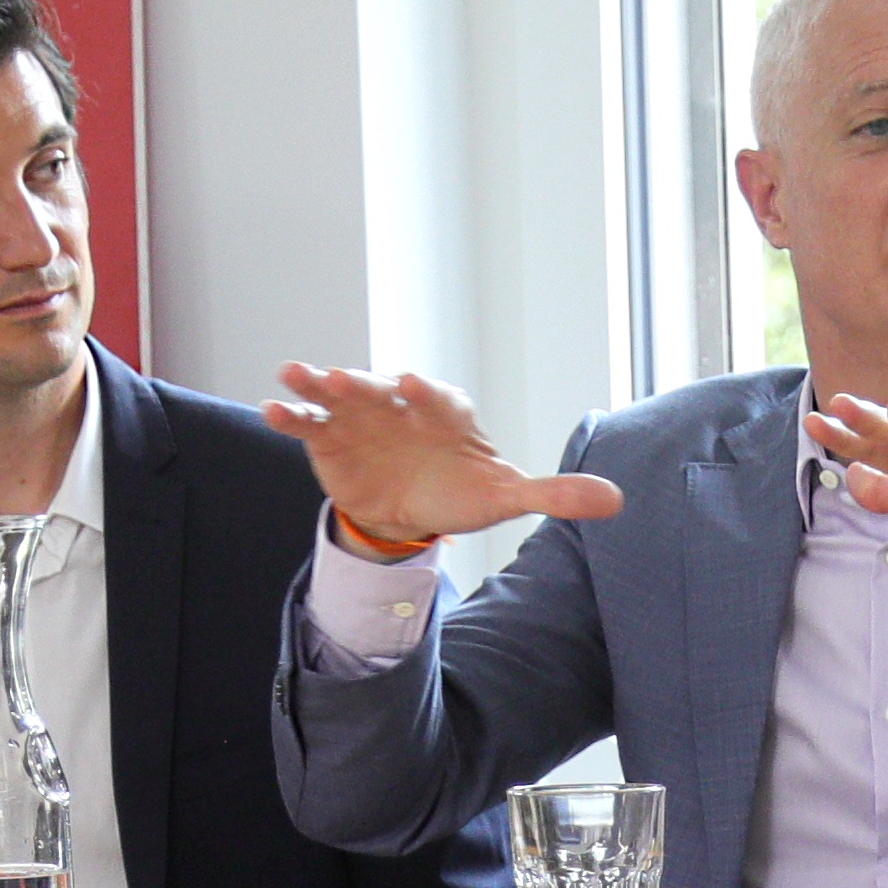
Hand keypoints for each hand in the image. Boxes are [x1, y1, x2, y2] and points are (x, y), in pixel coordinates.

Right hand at [259, 363, 620, 549]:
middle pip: (380, 388)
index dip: (428, 394)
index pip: (438, 398)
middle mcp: (398, 405)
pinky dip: (289, 413)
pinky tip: (271, 408)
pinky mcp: (328, 437)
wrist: (411, 512)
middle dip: (365, 383)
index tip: (418, 390)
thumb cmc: (461, 492)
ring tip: (293, 375)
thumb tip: (616, 498)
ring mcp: (359, 417)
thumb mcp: (506, 496)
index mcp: (443, 412)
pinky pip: (307, 422)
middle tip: (348, 378)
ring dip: (316, 383)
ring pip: (337, 394)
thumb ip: (553, 494)